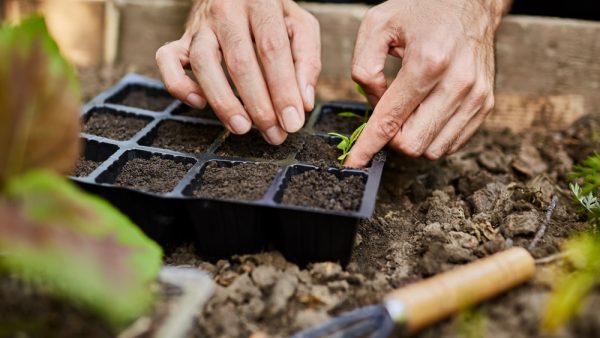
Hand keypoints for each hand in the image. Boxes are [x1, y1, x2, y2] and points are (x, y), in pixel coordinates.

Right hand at [156, 0, 320, 144]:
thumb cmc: (273, 14)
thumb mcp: (300, 26)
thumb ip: (307, 60)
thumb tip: (303, 103)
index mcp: (261, 2)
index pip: (272, 49)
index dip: (283, 89)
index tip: (292, 121)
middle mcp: (227, 10)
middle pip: (239, 61)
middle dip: (258, 104)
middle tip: (274, 133)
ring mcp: (201, 25)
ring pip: (203, 63)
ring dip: (223, 101)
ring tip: (242, 128)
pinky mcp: (182, 39)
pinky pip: (167, 60)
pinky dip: (179, 85)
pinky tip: (199, 104)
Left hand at [345, 0, 510, 166]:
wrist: (471, 1)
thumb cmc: (422, 11)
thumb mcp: (378, 24)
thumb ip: (364, 66)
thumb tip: (373, 102)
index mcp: (427, 62)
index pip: (391, 120)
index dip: (368, 145)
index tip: (355, 161)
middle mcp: (457, 83)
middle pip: (412, 143)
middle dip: (391, 138)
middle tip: (386, 116)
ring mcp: (476, 96)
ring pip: (433, 149)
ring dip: (412, 138)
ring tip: (408, 110)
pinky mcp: (485, 104)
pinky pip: (452, 143)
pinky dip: (432, 136)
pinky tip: (425, 114)